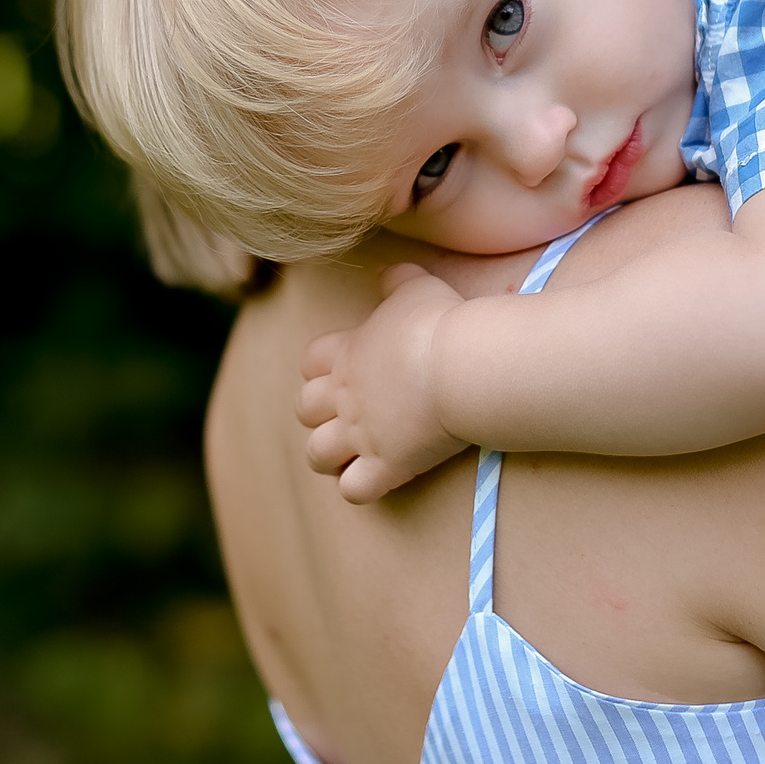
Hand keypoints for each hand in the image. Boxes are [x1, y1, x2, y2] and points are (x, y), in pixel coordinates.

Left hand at [296, 263, 468, 503]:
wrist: (461, 365)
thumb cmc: (440, 322)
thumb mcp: (416, 287)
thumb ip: (396, 279)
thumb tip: (388, 273)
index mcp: (347, 353)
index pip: (309, 363)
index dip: (321, 370)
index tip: (347, 372)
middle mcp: (344, 396)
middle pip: (303, 410)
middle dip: (319, 415)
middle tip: (350, 415)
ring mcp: (361, 433)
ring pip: (317, 455)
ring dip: (331, 456)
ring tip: (354, 454)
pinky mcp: (386, 465)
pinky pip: (353, 490)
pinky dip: (361, 488)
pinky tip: (381, 478)